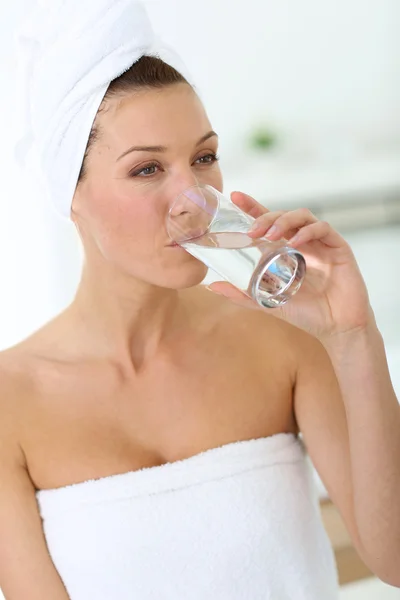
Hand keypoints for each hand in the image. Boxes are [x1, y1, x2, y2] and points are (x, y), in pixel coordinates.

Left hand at [206, 191, 372, 339]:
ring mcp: (321, 243)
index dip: (252, 207)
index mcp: (286, 250)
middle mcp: (303, 242)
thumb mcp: (268, 302)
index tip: (235, 196)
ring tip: (270, 235)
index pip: (268, 222)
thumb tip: (211, 286)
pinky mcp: (338, 247)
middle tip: (252, 229)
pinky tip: (295, 242)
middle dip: (265, 216)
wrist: (337, 328)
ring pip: (302, 216)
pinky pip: (323, 228)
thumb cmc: (306, 314)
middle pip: (283, 216)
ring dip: (284, 221)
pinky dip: (307, 231)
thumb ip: (242, 294)